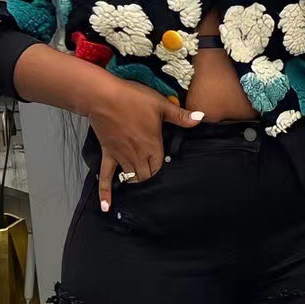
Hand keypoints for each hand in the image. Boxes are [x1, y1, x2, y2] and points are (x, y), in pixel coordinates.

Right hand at [87, 76, 202, 210]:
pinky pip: (106, 176)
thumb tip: (201, 118)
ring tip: (138, 181)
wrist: (103, 97)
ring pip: (131, 178)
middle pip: (146, 176)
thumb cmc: (133, 99)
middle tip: (151, 173)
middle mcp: (138, 156)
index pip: (160, 166)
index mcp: (152, 146)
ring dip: (135, 180)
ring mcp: (121, 157)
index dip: (161, 167)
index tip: (162, 164)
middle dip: (150, 176)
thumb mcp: (161, 105)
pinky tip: (106, 206)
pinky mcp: (108, 153)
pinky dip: (106, 192)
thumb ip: (181, 116)